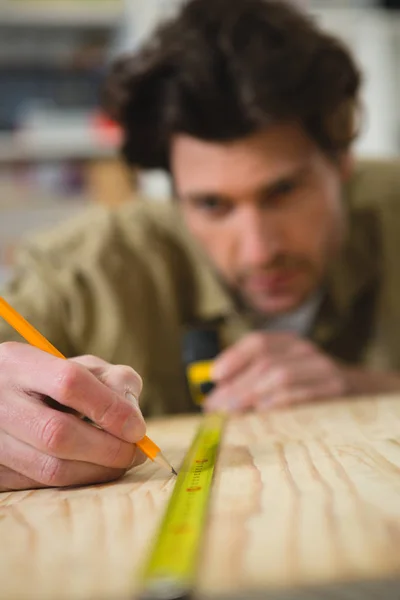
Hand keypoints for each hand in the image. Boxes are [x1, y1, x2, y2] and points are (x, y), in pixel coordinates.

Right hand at [0, 343, 145, 491]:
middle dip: (108, 450)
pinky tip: (92, 469)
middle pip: (57, 434)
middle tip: (136, 454)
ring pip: (49, 469)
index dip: (110, 409)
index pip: (69, 383)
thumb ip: (113, 381)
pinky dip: (75, 480)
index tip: (138, 429)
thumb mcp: (80, 365)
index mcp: (19, 363)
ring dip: (96, 472)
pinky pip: (41, 486)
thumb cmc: (51, 379)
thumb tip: (134, 421)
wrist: (0, 397)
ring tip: (120, 464)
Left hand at [205, 332, 347, 411]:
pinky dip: (279, 402)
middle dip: (236, 386)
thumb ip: (251, 381)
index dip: (233, 357)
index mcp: (289, 343)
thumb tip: (215, 398)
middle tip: (216, 408)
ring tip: (233, 412)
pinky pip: (302, 394)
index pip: (258, 342)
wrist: (360, 392)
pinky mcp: (335, 389)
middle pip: (264, 362)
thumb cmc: (309, 387)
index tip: (214, 376)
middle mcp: (305, 350)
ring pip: (280, 375)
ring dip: (252, 394)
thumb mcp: (283, 374)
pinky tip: (262, 412)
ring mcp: (321, 368)